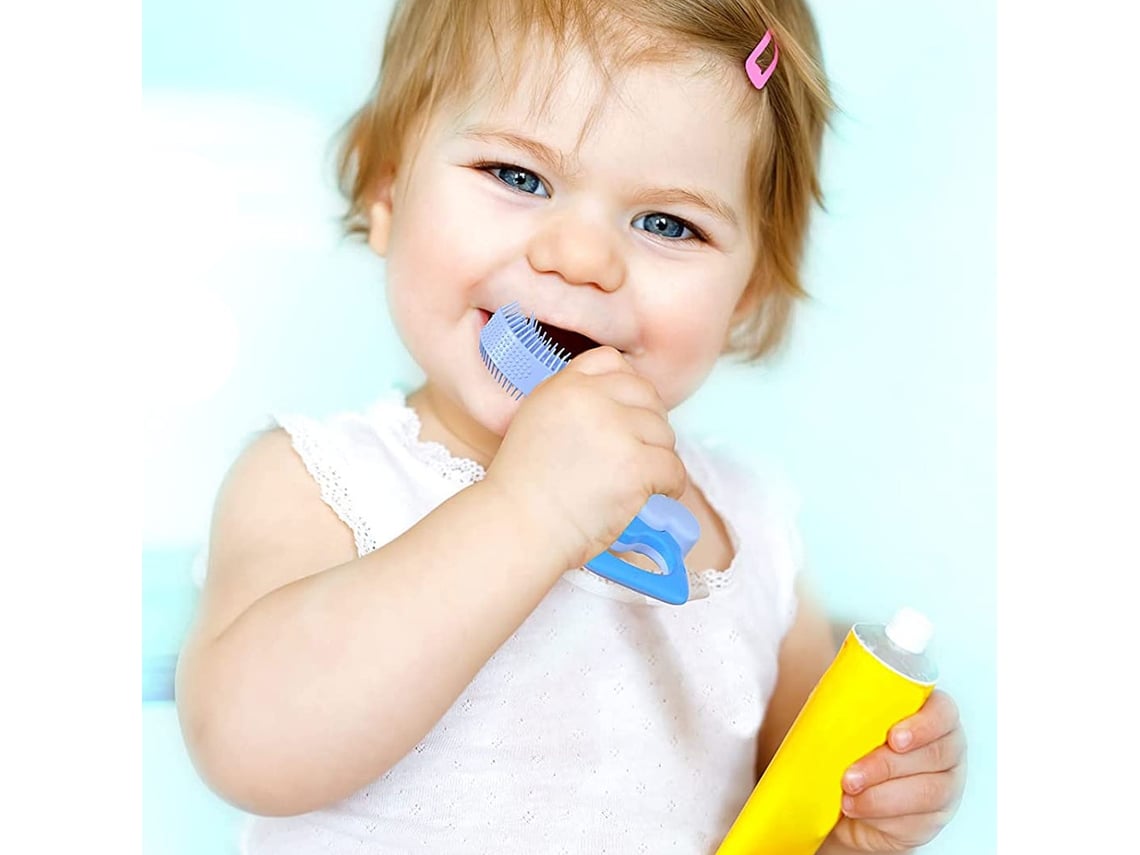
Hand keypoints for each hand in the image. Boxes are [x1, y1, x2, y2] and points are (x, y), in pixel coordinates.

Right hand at [482, 346, 686, 570]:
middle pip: (647, 395)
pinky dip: (670, 485)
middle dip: (648, 424)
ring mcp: (615, 430)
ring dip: (658, 457)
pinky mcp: (635, 465)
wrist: (518, 528)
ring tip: (638, 481)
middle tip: (638, 453)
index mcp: (563, 386)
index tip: (626, 414)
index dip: (627, 386)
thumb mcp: (536, 421)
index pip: (612, 361)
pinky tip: (654, 495)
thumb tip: (621, 406)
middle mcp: (589, 399)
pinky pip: (673, 467)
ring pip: (664, 433)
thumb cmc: (525, 489)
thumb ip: (574, 403)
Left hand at [826, 690, 966, 851]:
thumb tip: (826, 709)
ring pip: (927, 793)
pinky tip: (858, 810)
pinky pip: (916, 822)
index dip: (923, 725)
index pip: (943, 713)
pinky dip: (881, 818)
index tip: (893, 737)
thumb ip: (849, 708)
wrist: (844, 791)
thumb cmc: (852, 746)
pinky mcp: (930, 821)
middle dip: (887, 766)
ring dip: (881, 797)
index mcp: (932, 715)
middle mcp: (946, 750)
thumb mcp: (849, 720)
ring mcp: (943, 788)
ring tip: (847, 797)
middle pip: (934, 756)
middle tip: (851, 775)